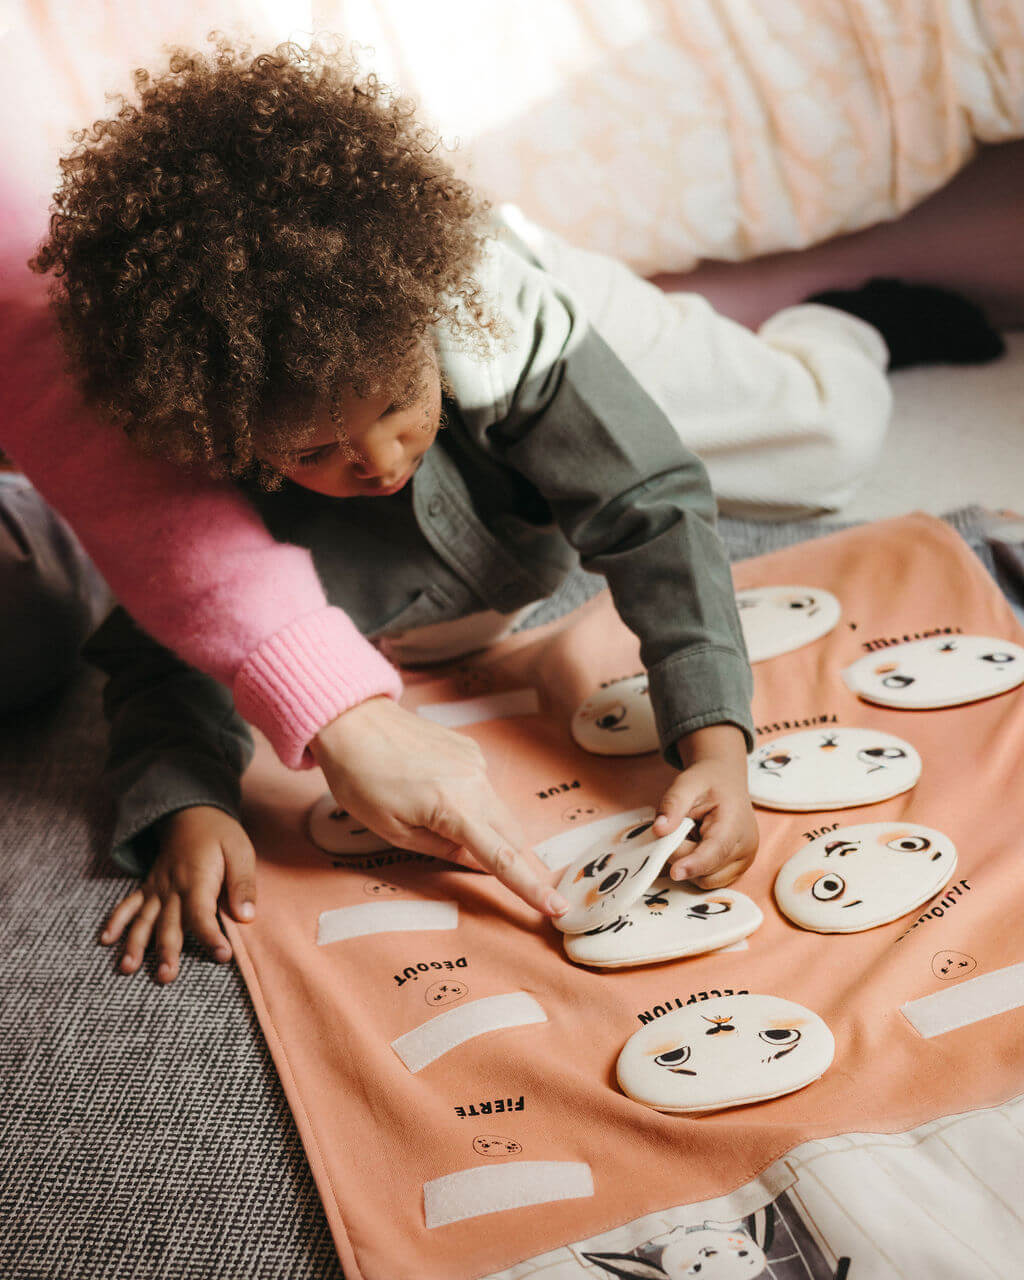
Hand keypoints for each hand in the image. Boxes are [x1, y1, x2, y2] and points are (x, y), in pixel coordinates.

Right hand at [100, 806, 256, 983]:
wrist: (192, 813)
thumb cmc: (221, 835)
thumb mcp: (241, 852)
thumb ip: (243, 885)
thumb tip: (246, 916)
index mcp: (198, 879)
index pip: (202, 913)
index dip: (211, 936)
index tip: (222, 956)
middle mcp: (172, 886)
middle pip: (169, 923)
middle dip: (167, 951)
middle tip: (166, 977)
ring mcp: (157, 888)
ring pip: (144, 919)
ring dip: (135, 944)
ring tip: (128, 968)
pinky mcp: (149, 887)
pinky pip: (129, 904)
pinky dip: (116, 921)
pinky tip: (105, 940)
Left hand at [312, 697, 566, 917]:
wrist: (355, 720)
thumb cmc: (361, 779)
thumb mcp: (393, 830)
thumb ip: (443, 851)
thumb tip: (481, 864)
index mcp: (453, 807)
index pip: (502, 857)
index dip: (531, 887)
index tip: (558, 908)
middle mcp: (475, 781)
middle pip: (512, 835)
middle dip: (517, 863)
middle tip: (517, 887)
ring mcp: (476, 762)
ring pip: (500, 812)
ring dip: (492, 833)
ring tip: (445, 831)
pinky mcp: (471, 750)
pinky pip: (485, 790)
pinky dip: (477, 807)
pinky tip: (440, 799)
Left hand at [652, 724, 758, 888]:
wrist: (725, 781)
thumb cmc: (708, 781)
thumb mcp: (686, 783)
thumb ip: (672, 805)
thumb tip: (659, 830)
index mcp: (736, 823)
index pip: (715, 851)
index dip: (694, 864)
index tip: (675, 872)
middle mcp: (746, 847)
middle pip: (707, 871)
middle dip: (683, 857)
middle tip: (677, 831)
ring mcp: (744, 861)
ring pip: (707, 880)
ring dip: (689, 864)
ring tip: (690, 836)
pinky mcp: (736, 869)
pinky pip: (710, 879)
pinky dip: (697, 868)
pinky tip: (697, 845)